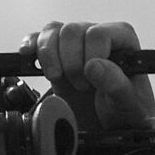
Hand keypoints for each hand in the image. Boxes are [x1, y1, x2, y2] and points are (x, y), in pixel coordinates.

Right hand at [22, 21, 154, 131]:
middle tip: (80, 86)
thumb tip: (94, 66)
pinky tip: (27, 53)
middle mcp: (97, 36)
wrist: (110, 124)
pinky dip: (31, 44)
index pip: (98, 33)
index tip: (91, 80)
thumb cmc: (124, 110)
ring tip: (58, 78)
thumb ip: (115, 84)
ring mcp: (75, 44)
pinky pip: (39, 38)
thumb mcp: (128, 102)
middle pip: (72, 30)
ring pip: (53, 31)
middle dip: (70, 62)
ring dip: (50, 57)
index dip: (90, 56)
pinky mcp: (56, 54)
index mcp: (122, 39)